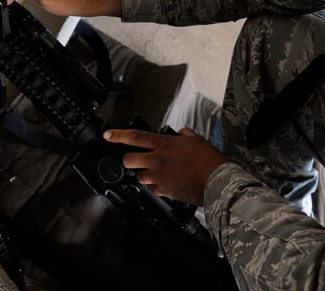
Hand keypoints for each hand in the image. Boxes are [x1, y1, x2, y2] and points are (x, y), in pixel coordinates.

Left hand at [103, 128, 229, 205]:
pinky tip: (164, 182)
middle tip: (134, 159)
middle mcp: (158, 161)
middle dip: (128, 159)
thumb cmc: (209, 160)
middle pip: (129, 160)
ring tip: (155, 171)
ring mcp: (159, 177)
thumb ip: (184, 135)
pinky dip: (155, 186)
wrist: (216, 181)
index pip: (136, 137)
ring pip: (139, 177)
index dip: (119, 135)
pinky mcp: (164, 191)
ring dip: (143, 174)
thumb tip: (181, 133)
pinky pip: (152, 189)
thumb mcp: (197, 140)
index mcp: (164, 145)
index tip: (107, 135)